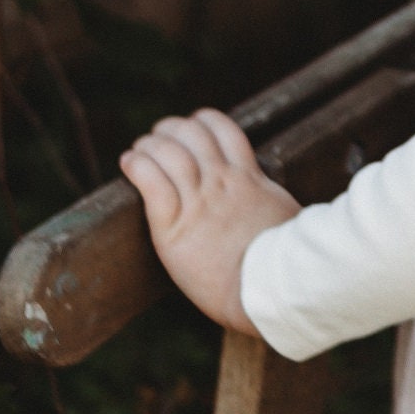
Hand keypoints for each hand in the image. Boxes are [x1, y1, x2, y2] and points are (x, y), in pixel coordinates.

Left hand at [120, 108, 297, 333]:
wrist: (269, 291)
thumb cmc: (285, 264)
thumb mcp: (285, 217)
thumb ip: (271, 204)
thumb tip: (280, 208)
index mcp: (249, 179)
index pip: (224, 130)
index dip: (203, 122)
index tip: (192, 126)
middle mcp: (222, 183)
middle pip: (191, 135)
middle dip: (171, 130)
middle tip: (159, 137)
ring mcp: (198, 203)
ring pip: (168, 154)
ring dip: (150, 145)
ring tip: (139, 150)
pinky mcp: (174, 228)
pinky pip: (152, 184)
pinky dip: (137, 167)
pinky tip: (129, 163)